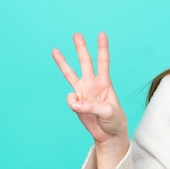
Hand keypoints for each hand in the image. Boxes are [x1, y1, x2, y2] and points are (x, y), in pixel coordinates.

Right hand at [52, 33, 128, 156]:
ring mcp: (83, 91)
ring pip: (70, 73)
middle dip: (81, 48)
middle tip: (76, 34)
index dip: (102, 48)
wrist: (108, 134)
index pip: (103, 62)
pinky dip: (73, 104)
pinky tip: (80, 109)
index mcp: (105, 83)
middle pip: (85, 62)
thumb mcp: (108, 112)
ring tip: (55, 50)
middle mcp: (93, 84)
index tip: (101, 34)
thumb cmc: (114, 120)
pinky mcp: (76, 101)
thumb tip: (74, 103)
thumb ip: (92, 107)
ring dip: (63, 62)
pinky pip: (70, 99)